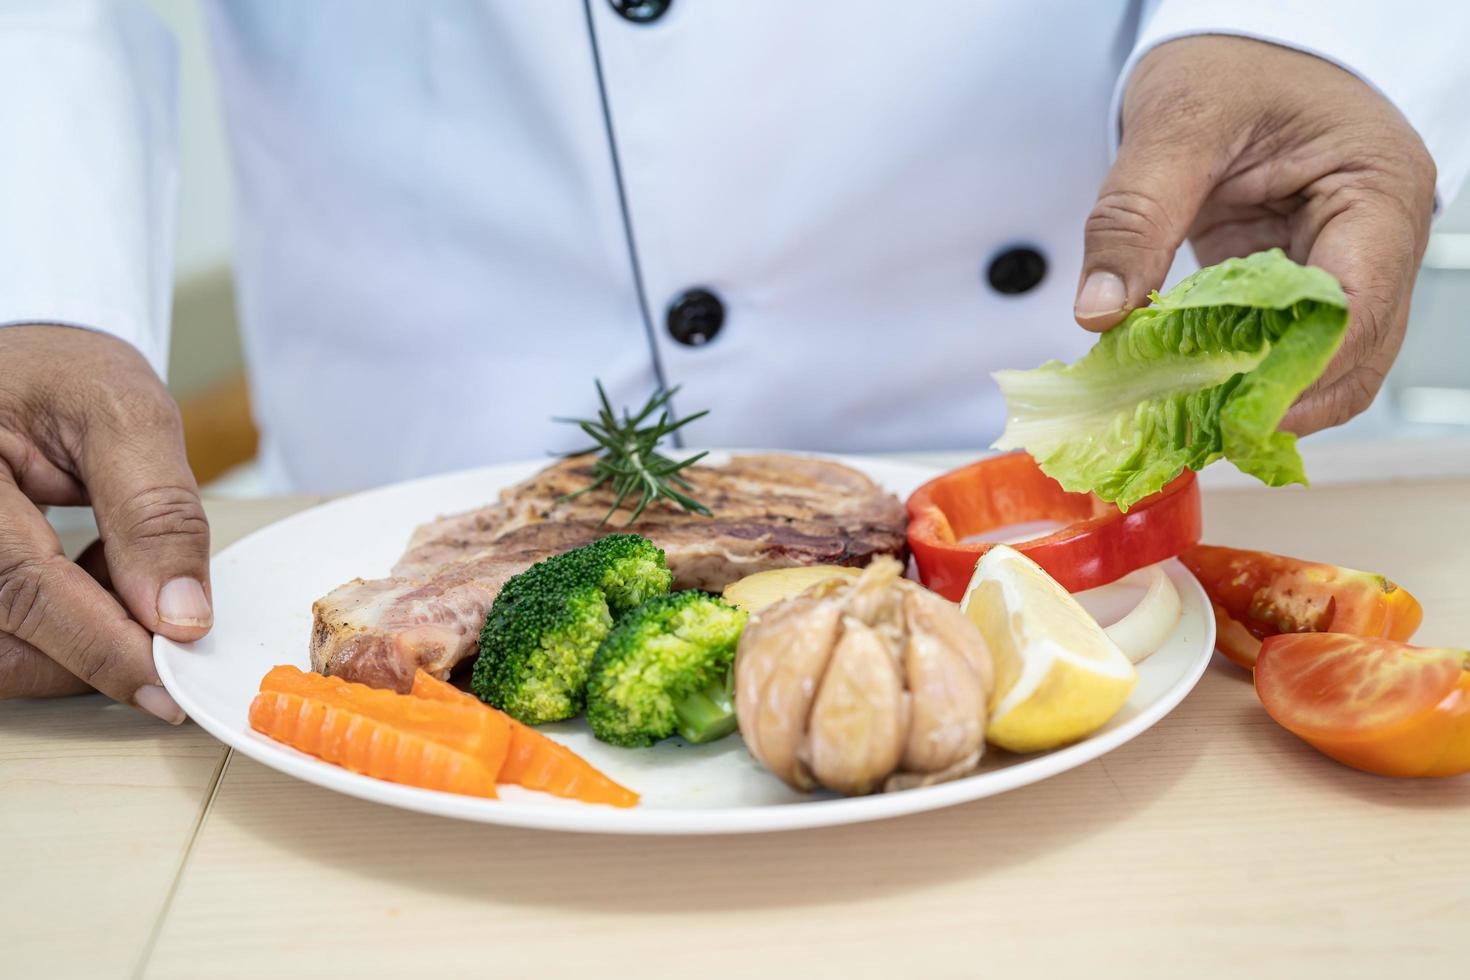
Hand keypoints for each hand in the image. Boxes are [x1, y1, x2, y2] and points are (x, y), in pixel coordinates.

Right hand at [0, 326, 210, 719]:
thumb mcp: (125, 414)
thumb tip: (181, 616)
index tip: (167, 682)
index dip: (100, 646)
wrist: (23, 367)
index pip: (20, 587)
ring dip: (76, 643)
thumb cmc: (64, 375)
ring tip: (119, 565)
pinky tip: (92, 577)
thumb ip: (155, 511)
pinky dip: (59, 631)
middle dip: (92, 654)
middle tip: (168, 626)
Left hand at [1075, 36, 1436, 434]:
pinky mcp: (1301, 282)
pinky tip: (1186, 389)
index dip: (1296, 371)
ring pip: (1326, 367)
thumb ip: (1134, 216)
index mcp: (1377, 187)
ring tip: (1184, 419)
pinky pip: (1284, 347)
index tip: (1223, 409)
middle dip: (1277, 400)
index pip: (1357, 306)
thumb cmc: (1228, 63)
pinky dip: (1238, 373)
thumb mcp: (1175, 122)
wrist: (1236, 49)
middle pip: (1353, 356)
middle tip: (1193, 430)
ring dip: (1258, 397)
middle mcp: (1382, 236)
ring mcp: (1349, 264)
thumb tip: (1097, 316)